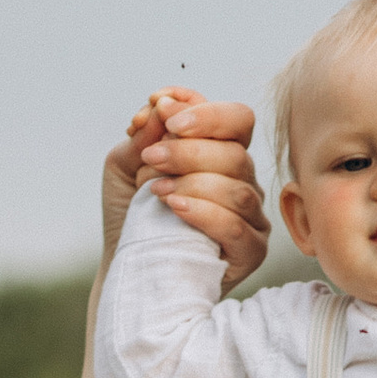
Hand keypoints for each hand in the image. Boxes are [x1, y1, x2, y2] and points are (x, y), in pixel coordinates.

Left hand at [105, 91, 269, 294]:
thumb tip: (161, 106)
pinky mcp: (251, 252)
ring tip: (156, 190)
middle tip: (151, 158)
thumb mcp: (125, 168)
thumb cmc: (130, 217)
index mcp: (223, 153)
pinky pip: (237, 227)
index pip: (236, 120)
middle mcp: (243, 182)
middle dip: (189, 150)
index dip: (205, 113)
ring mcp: (251, 217)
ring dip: (194, 183)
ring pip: (239, 189)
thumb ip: (142, 136)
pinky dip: (205, 214)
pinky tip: (175, 208)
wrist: (128, 271)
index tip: (162, 110)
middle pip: (236, 153)